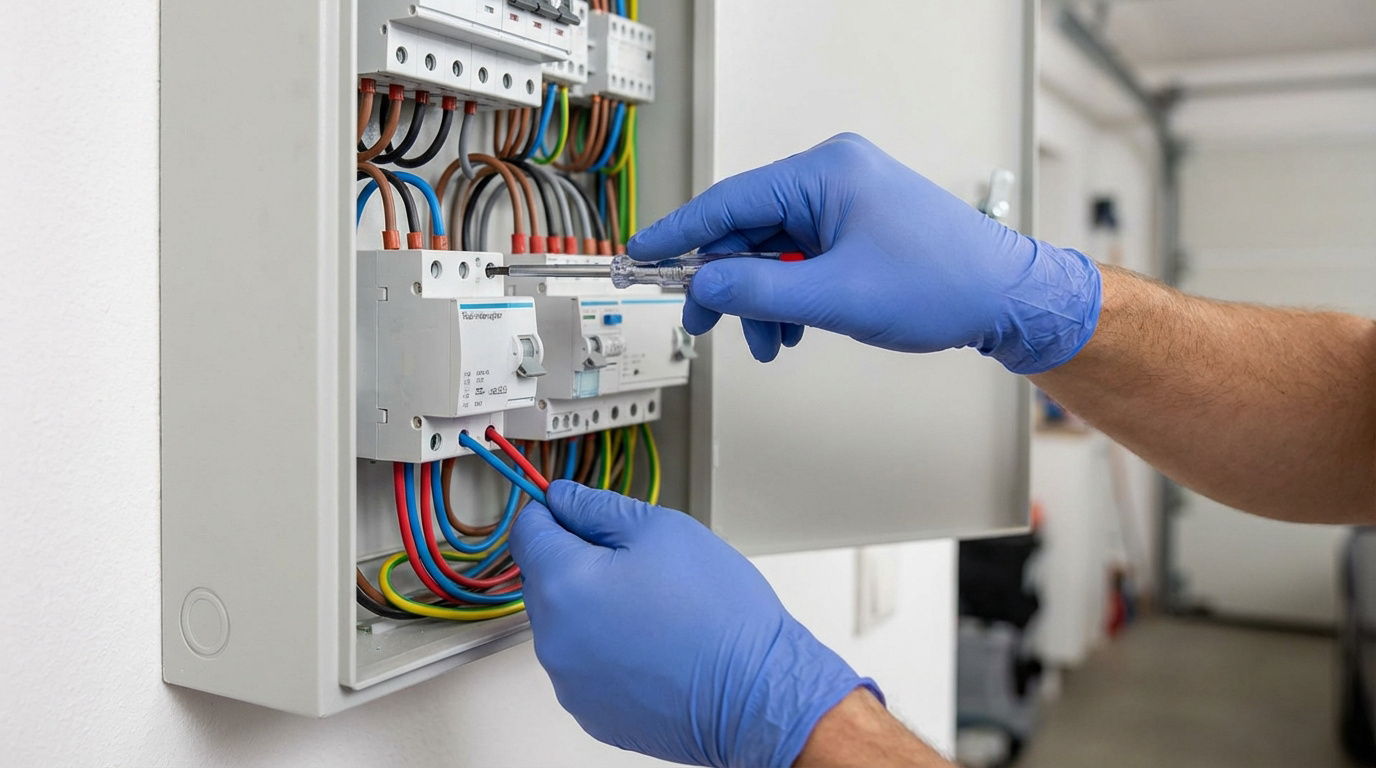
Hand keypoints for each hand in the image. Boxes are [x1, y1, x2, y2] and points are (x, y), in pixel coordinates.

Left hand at [510, 480, 878, 766]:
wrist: (756, 692)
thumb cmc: (718, 614)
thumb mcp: (661, 529)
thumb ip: (598, 507)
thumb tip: (564, 497)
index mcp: (565, 584)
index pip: (528, 531)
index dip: (552, 511)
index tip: (572, 509)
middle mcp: (554, 639)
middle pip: (543, 578)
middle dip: (578, 561)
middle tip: (636, 562)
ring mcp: (569, 681)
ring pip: (564, 624)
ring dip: (592, 608)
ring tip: (651, 608)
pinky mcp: (590, 711)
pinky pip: (584, 665)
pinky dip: (606, 650)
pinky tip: (650, 644)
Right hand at [628, 133, 1101, 373]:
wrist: (1006, 298)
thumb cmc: (941, 285)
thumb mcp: (837, 297)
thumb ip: (760, 291)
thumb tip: (704, 284)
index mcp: (825, 173)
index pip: (729, 201)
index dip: (678, 235)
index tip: (639, 256)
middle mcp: (832, 176)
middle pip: (747, 230)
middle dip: (730, 284)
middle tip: (709, 326)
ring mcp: (846, 200)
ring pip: (773, 252)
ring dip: (763, 300)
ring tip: (773, 343)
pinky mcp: (856, 225)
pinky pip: (801, 258)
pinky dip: (791, 296)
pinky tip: (797, 328)